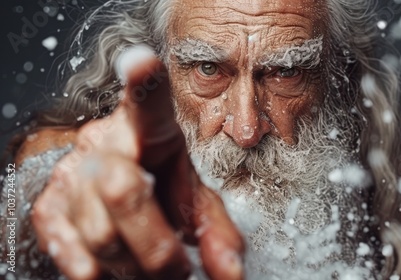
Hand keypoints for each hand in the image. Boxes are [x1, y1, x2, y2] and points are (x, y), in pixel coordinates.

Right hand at [31, 56, 244, 279]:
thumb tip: (231, 274)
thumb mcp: (194, 201)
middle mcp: (105, 142)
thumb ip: (216, 231)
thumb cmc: (161, 187)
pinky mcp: (50, 205)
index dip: (143, 84)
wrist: (114, 192)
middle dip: (156, 247)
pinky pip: (65, 244)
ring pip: (99, 232)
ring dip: (133, 266)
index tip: (143, 62)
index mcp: (149, 129)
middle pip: (123, 190)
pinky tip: (106, 271)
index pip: (147, 103)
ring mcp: (72, 173)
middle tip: (177, 269)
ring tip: (150, 270)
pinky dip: (92, 269)